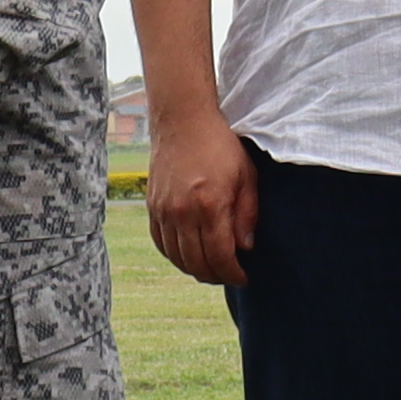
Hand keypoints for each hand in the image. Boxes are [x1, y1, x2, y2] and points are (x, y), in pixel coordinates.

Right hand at [146, 115, 257, 285]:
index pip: (220, 257)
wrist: (183, 121)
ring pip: (177, 257)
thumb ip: (247, 215)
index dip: (233, 274)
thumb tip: (245, 248)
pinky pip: (161, 243)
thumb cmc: (221, 146)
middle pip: (197, 263)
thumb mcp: (247, 177)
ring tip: (211, 268)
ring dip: (195, 269)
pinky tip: (189, 255)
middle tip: (229, 275)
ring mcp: (164, 211)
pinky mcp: (152, 207)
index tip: (243, 278)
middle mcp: (183, 213)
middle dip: (216, 276)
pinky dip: (175, 256)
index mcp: (210, 206)